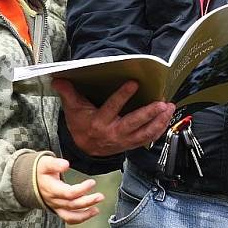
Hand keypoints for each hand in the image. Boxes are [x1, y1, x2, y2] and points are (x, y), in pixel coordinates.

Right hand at [35, 155, 104, 223]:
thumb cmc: (40, 171)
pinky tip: (91, 212)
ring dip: (85, 215)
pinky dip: (80, 218)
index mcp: (51, 189)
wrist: (29, 181)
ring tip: (97, 209)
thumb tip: (66, 164)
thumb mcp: (45, 163)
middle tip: (100, 196)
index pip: (68, 193)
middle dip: (87, 202)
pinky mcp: (58, 209)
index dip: (82, 189)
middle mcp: (54, 201)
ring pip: (70, 216)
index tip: (92, 182)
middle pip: (72, 205)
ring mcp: (56, 207)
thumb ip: (55, 164)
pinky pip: (69, 218)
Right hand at [53, 78, 175, 156]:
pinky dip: (159, 130)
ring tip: (170, 108)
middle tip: (162, 103)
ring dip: (159, 121)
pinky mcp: (131, 144)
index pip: (112, 107)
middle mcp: (113, 133)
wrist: (85, 148)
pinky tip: (167, 120)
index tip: (134, 83)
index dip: (123, 95)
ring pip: (145, 133)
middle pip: (133, 123)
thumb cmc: (80, 124)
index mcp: (99, 123)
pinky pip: (148, 139)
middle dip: (149, 113)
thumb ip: (68, 93)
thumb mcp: (73, 109)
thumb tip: (58, 79)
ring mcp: (124, 141)